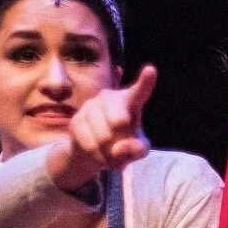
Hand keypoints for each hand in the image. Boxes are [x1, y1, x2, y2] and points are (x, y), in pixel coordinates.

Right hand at [51, 66, 157, 190]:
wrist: (94, 151)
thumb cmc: (123, 143)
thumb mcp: (138, 149)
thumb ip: (137, 149)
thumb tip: (119, 149)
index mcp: (130, 100)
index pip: (139, 91)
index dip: (145, 82)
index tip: (151, 71)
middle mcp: (109, 97)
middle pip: (119, 121)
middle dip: (121, 139)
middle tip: (120, 144)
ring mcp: (90, 106)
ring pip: (103, 137)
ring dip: (109, 152)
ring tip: (108, 150)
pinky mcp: (76, 120)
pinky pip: (89, 145)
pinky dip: (97, 156)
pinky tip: (97, 153)